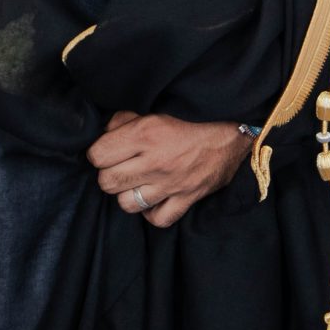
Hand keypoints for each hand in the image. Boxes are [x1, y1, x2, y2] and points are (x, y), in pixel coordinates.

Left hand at [87, 110, 253, 227]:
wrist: (232, 132)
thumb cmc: (191, 118)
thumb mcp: (154, 110)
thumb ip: (125, 120)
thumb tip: (105, 134)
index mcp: (145, 134)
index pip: (97, 155)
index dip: (99, 153)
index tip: (107, 150)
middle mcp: (155, 161)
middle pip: (107, 182)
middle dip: (109, 173)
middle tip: (121, 166)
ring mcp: (171, 184)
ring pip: (126, 204)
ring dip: (128, 194)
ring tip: (136, 183)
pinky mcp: (187, 199)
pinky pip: (157, 219)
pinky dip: (152, 212)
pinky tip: (153, 198)